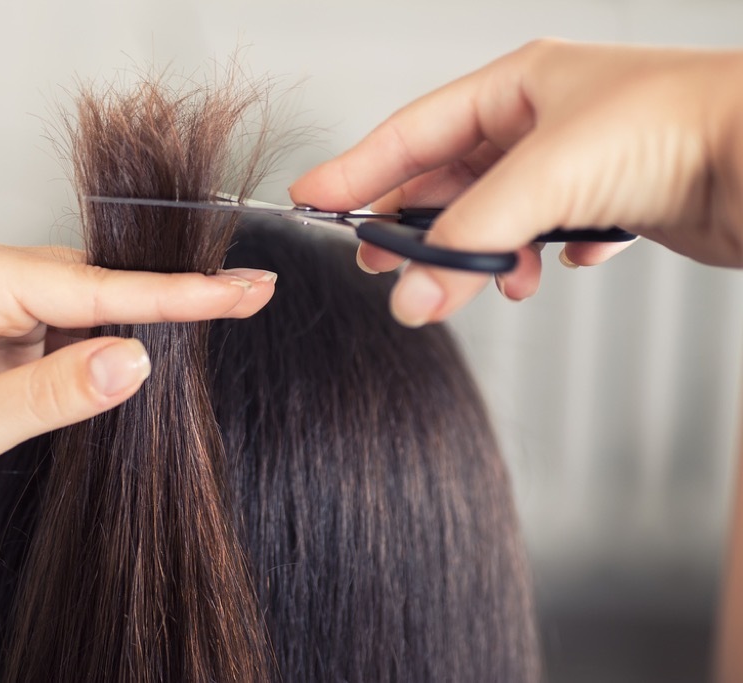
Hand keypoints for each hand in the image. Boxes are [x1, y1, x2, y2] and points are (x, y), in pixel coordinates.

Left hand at [0, 240, 276, 528]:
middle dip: (174, 299)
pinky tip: (135, 359)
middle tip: (251, 296)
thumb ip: (56, 391)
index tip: (242, 289)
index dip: (179, 294)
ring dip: (139, 326)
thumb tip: (137, 361)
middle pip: (102, 284)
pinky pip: (69, 329)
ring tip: (216, 317)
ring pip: (90, 306)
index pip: (99, 287)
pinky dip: (104, 347)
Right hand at [290, 40, 742, 325]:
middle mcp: (543, 121)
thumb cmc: (677, 128)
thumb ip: (468, 240)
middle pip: (451, 180)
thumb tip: (410, 295)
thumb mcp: (545, 176)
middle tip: (385, 264)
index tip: (312, 199)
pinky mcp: (611, 202)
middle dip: (420, 227)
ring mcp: (577, 162)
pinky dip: (540, 260)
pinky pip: (549, 237)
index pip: (413, 130)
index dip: (358, 167)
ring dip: (484, 256)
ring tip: (485, 283)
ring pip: (498, 217)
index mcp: (518, 86)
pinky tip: (554, 267)